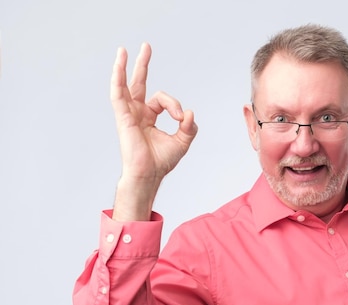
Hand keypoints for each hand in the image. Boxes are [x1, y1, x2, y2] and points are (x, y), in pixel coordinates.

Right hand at [110, 43, 197, 220]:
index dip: (173, 105)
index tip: (180, 117)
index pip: (162, 100)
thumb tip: (189, 112)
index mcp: (149, 118)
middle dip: (142, 64)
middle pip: (138, 83)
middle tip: (146, 46)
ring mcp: (128, 114)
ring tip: (124, 50)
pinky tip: (117, 66)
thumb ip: (189, 126)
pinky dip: (117, 80)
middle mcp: (137, 113)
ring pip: (125, 86)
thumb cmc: (161, 162)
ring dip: (124, 67)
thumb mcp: (182, 141)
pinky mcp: (123, 117)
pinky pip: (118, 95)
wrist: (149, 174)